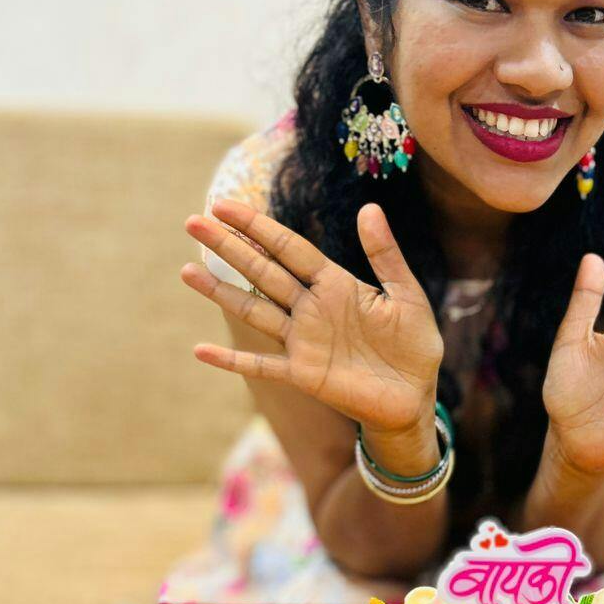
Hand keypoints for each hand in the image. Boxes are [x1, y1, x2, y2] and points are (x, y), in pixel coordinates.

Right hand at [181, 198, 443, 434]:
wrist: (416, 398)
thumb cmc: (415, 346)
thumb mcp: (407, 295)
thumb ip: (386, 255)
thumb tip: (369, 207)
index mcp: (336, 284)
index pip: (289, 248)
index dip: (258, 227)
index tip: (224, 205)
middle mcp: (312, 309)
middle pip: (263, 271)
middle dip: (229, 247)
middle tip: (193, 221)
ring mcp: (303, 341)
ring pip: (254, 310)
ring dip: (220, 292)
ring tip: (187, 271)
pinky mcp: (303, 374)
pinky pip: (260, 365)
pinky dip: (231, 361)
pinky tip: (200, 351)